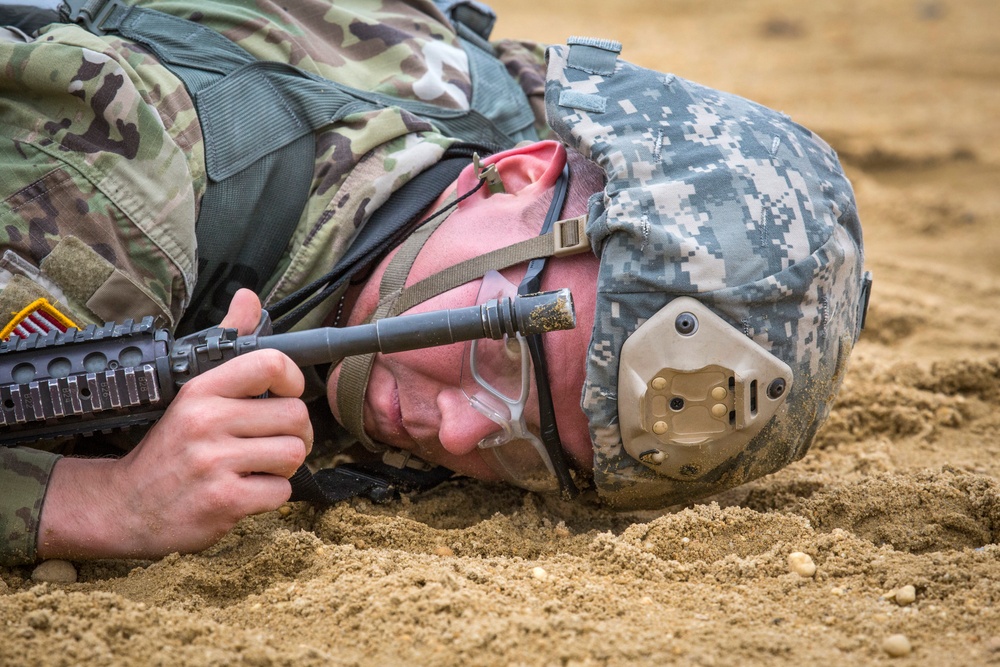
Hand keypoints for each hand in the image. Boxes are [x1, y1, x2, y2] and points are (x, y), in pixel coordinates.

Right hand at [36, 290, 312, 559]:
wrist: (123, 506)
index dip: (293, 379)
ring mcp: (215, 463)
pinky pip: (282, 492)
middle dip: (295, 432)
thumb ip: (227, 343)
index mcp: (202, 389)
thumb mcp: (191, 389)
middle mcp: (207, 421)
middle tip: (273, 441)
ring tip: (257, 466)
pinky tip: (245, 490)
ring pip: (295, 453)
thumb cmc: (168, 445)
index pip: (271, 363)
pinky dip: (271, 495)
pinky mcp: (225, 502)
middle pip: (296, 415)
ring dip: (284, 465)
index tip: (285, 394)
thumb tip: (248, 297)